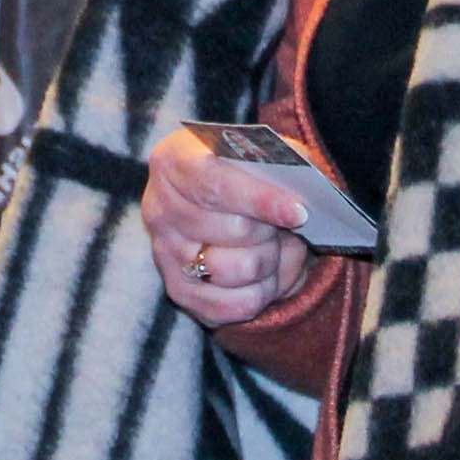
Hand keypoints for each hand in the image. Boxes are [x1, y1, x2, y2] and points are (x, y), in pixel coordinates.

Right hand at [144, 125, 314, 330]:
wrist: (226, 204)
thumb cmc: (246, 175)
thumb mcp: (263, 156)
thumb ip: (279, 165)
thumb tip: (299, 201)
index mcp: (173, 160)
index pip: (214, 183)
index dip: (259, 199)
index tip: (299, 213)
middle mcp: (160, 208)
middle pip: (233, 229)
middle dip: (270, 231)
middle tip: (283, 224)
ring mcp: (165, 253)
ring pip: (239, 270)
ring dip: (269, 261)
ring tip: (272, 245)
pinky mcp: (180, 292)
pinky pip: (239, 304)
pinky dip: (264, 291)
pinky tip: (264, 273)